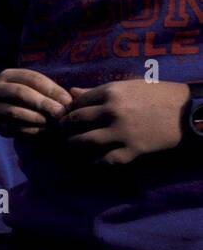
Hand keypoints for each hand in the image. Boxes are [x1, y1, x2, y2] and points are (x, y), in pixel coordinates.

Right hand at [0, 68, 71, 136]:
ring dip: (36, 117)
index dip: (51, 89)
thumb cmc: (27, 97)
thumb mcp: (35, 88)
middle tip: (60, 113)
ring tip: (52, 123)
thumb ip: (52, 91)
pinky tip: (44, 131)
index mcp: (8, 75)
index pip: (32, 78)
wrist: (1, 110)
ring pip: (14, 111)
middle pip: (20, 92)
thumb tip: (70, 100)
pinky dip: (30, 130)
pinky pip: (13, 128)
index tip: (68, 100)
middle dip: (43, 103)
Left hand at [60, 80, 189, 163]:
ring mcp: (121, 132)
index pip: (76, 103)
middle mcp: (112, 111)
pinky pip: (103, 160)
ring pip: (84, 142)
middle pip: (74, 122)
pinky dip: (92, 163)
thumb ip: (98, 91)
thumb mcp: (129, 86)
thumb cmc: (158, 96)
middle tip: (60, 133)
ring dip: (72, 146)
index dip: (68, 111)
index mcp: (111, 92)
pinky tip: (88, 162)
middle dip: (63, 129)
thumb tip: (72, 93)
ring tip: (68, 148)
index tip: (65, 117)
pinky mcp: (132, 150)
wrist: (189, 113)